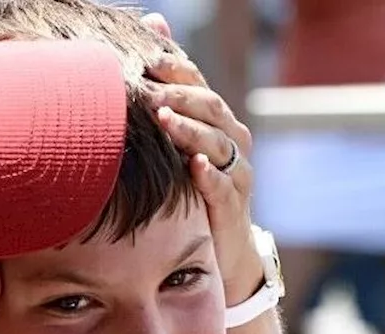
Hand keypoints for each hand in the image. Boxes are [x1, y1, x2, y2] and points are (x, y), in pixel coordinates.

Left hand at [138, 15, 262, 304]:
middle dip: (180, 98)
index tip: (147, 61)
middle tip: (149, 92)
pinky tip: (194, 166)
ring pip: (218, 144)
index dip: (177, 72)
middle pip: (211, 109)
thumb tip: (150, 33)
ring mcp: (237, 173)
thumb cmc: (192, 190)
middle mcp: (233, 141)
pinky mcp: (234, 206)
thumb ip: (164, 105)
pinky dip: (210, 175)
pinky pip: (223, 186)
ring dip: (190, 130)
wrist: (224, 248)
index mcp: (219, 122)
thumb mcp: (176, 148)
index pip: (200, 86)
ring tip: (164, 120)